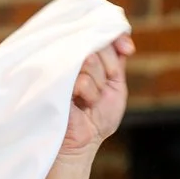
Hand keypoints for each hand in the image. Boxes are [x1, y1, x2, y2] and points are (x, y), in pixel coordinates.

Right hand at [36, 35, 134, 178]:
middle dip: (109, 66)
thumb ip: (117, 62)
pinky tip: (79, 104)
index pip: (102, 33)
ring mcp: (60, 68)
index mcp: (87, 58)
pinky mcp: (51, 80)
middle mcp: (72, 58)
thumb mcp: (115, 87)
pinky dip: (87, 92)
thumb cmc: (95, 121)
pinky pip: (80, 76)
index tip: (128, 49)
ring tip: (87, 101)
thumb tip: (123, 41)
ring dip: (97, 84)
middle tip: (103, 88)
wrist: (77, 146)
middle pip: (97, 43)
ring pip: (89, 59)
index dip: (116, 36)